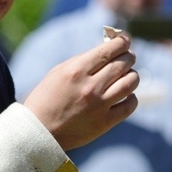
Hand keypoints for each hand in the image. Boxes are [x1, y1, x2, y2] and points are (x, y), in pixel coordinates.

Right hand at [24, 35, 137, 149]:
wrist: (38, 132)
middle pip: (122, 64)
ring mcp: (99, 106)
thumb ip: (83, 60)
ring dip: (133, 75)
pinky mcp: (104, 123)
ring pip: (130, 83)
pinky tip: (127, 94)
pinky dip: (131, 97)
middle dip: (129, 56)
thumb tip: (108, 50)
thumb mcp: (59, 72)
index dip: (122, 42)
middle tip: (129, 56)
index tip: (125, 40)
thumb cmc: (46, 98)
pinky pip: (129, 106)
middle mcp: (90, 87)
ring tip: (129, 74)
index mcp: (76, 71)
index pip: (108, 51)